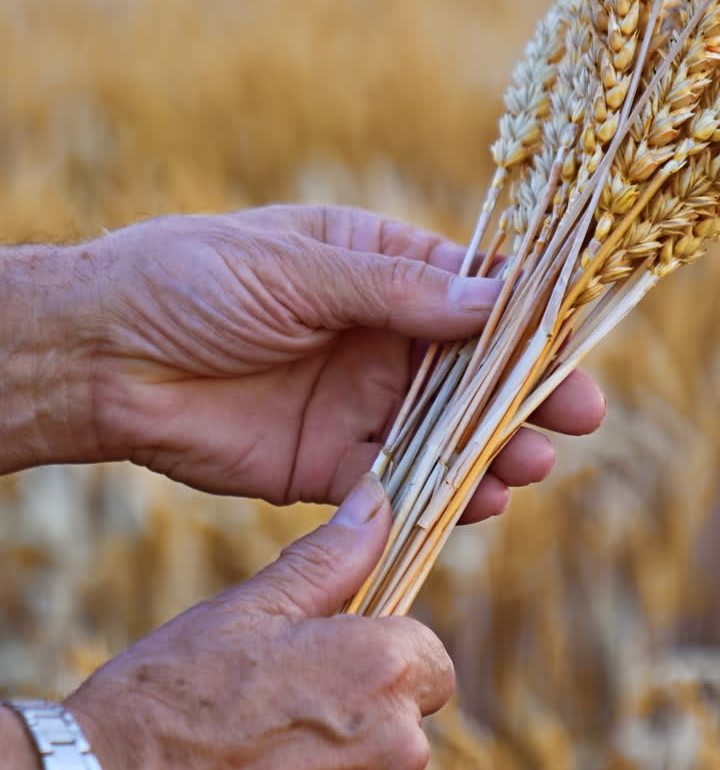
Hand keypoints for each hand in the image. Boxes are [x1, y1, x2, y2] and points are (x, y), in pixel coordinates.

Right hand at [67, 477, 453, 769]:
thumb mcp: (243, 612)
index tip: (328, 674)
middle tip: (271, 729)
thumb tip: (378, 504)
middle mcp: (398, 757)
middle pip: (402, 732)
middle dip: (354, 727)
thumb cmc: (164, 704)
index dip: (379, 663)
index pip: (428, 662)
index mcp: (379, 673)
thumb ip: (329, 561)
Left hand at [87, 205, 605, 515]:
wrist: (103, 353)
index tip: (574, 341)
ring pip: (444, 431)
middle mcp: (376, 336)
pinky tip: (477, 502)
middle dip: (525, 393)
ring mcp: (354, 401)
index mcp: (373, 267)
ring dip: (492, 449)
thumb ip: (395, 291)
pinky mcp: (325, 462)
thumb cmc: (191, 278)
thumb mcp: (297, 266)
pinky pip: (396, 481)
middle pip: (470, 369)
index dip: (524, 317)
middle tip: (578, 416)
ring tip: (531, 465)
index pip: (467, 291)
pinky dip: (438, 493)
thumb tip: (493, 300)